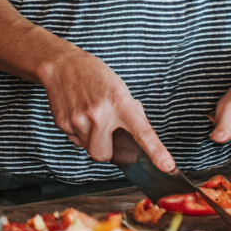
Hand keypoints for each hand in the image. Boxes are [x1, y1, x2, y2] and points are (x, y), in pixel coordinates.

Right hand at [40, 46, 174, 171]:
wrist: (63, 64)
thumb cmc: (94, 74)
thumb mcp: (120, 89)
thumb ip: (132, 114)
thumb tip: (145, 136)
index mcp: (120, 103)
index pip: (142, 132)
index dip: (156, 151)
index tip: (168, 167)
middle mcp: (100, 113)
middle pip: (104, 155)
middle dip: (106, 149)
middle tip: (104, 130)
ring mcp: (79, 119)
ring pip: (89, 149)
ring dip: (91, 140)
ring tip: (89, 116)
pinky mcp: (63, 123)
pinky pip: (75, 141)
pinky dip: (79, 133)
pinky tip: (78, 114)